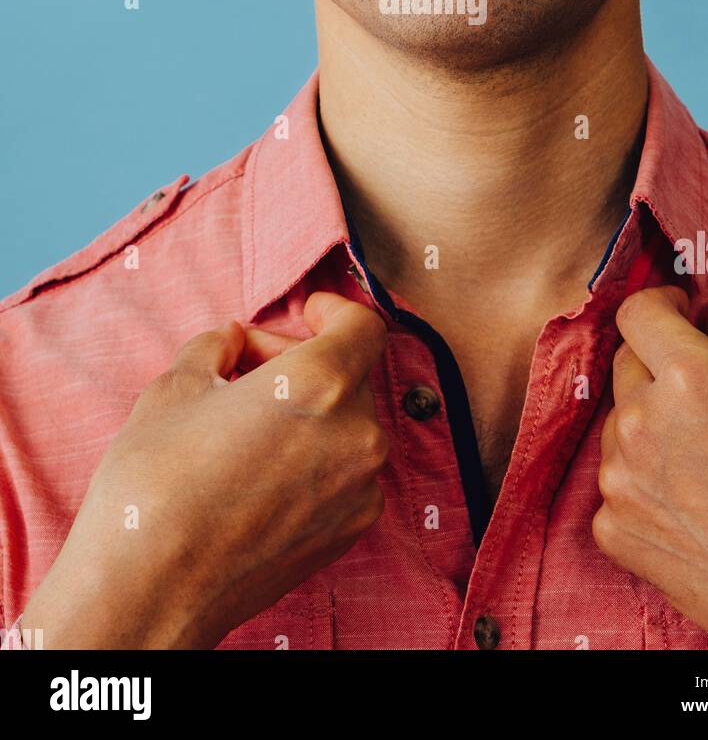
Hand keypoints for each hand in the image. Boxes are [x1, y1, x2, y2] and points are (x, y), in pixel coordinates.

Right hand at [21, 292, 389, 648]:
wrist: (148, 592)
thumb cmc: (155, 485)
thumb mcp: (175, 387)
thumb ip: (216, 346)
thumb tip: (232, 340)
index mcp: (320, 383)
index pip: (363, 325)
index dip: (334, 310)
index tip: (308, 311)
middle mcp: (356, 433)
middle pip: (350, 372)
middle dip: (302, 360)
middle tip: (245, 368)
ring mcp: (360, 487)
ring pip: (348, 422)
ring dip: (310, 409)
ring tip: (248, 422)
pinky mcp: (351, 529)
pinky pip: (346, 470)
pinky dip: (316, 455)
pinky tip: (262, 468)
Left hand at [592, 285, 707, 649]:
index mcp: (692, 376)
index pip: (639, 312)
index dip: (660, 306)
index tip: (677, 314)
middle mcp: (642, 420)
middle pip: (626, 365)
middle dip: (658, 367)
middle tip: (703, 396)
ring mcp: (620, 477)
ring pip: (620, 426)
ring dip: (649, 428)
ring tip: (706, 463)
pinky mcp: (612, 527)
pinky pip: (618, 485)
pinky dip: (645, 487)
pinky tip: (693, 507)